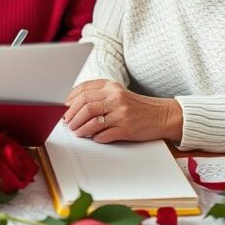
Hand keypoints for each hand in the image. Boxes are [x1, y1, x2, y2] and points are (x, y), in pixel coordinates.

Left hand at [64, 80, 182, 142]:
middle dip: (72, 116)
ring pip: (91, 120)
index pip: (83, 90)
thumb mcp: (116, 94)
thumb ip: (97, 96)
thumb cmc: (135, 106)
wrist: (161, 115)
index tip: (63, 109)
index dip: (69, 101)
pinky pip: (104, 134)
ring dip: (80, 128)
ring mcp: (121, 113)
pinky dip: (95, 137)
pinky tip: (93, 138)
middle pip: (84, 104)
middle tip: (67, 124)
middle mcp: (116, 97)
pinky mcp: (127, 128)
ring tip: (76, 132)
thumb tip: (71, 107)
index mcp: (110, 86)